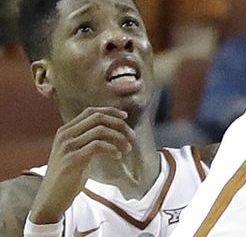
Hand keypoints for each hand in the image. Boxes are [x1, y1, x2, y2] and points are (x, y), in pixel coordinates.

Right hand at [28, 107, 133, 222]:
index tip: (125, 117)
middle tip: (131, 135)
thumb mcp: (74, 152)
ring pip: (100, 131)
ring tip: (127, 148)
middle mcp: (65, 134)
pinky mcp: (72, 159)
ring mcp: (67, 146)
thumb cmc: (66, 177)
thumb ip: (86, 138)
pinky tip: (117, 156)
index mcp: (65, 130)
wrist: (49, 200)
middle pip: (98, 118)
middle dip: (118, 124)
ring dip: (119, 138)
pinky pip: (97, 146)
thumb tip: (112, 129)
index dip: (110, 111)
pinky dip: (111, 149)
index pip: (91, 111)